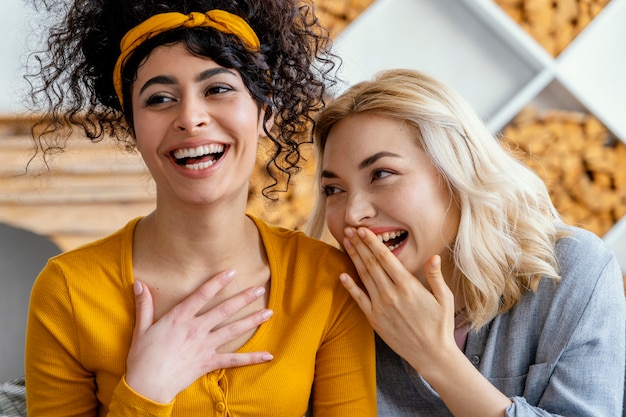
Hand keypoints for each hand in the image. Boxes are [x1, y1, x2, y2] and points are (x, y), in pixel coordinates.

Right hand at [125, 270, 272, 402]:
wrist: (147, 386)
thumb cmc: (142, 357)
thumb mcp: (141, 328)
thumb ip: (144, 304)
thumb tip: (138, 283)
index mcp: (179, 318)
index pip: (202, 295)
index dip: (217, 282)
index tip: (232, 272)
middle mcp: (196, 329)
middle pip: (224, 310)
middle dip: (243, 298)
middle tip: (259, 289)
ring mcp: (205, 346)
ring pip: (233, 330)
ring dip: (252, 321)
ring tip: (269, 313)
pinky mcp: (209, 362)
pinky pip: (234, 360)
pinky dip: (251, 358)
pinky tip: (267, 355)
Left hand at [339, 227, 456, 372]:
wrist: (431, 354)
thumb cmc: (440, 324)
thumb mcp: (444, 298)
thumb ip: (435, 276)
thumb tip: (433, 256)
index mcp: (408, 286)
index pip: (386, 258)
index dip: (372, 242)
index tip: (363, 230)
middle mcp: (391, 294)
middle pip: (371, 263)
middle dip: (359, 245)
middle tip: (349, 229)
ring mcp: (381, 307)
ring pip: (364, 277)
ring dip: (354, 258)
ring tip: (346, 242)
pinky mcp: (374, 319)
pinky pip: (359, 299)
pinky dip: (350, 286)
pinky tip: (342, 275)